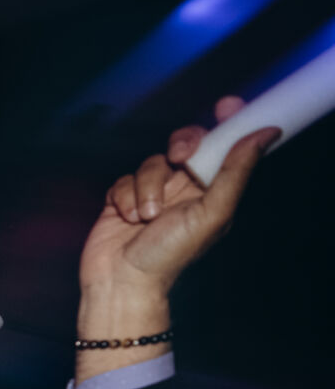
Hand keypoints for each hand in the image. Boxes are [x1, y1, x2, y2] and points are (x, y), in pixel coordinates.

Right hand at [79, 95, 275, 298]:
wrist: (122, 281)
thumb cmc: (169, 257)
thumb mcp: (212, 213)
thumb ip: (236, 172)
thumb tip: (266, 134)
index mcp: (211, 191)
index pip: (224, 147)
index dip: (227, 123)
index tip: (227, 107)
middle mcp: (184, 189)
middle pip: (186, 143)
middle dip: (182, 144)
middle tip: (180, 157)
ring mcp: (152, 193)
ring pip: (151, 162)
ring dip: (147, 187)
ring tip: (145, 217)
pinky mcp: (123, 199)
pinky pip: (123, 179)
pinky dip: (124, 196)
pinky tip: (127, 218)